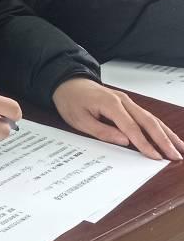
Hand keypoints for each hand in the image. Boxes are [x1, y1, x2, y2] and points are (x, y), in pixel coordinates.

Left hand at [52, 78, 183, 160]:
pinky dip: (159, 128)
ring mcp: (128, 102)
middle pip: (148, 122)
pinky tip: (168, 137)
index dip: (144, 143)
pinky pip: (146, 117)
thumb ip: (102, 131)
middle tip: (176, 156)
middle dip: (164, 140)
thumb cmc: (71, 101)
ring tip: (180, 148)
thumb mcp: (79, 120)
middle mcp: (124, 101)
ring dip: (167, 134)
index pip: (131, 127)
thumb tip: (125, 142)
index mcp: (111, 104)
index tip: (155, 157)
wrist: (68, 83)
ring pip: (152, 118)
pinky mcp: (128, 104)